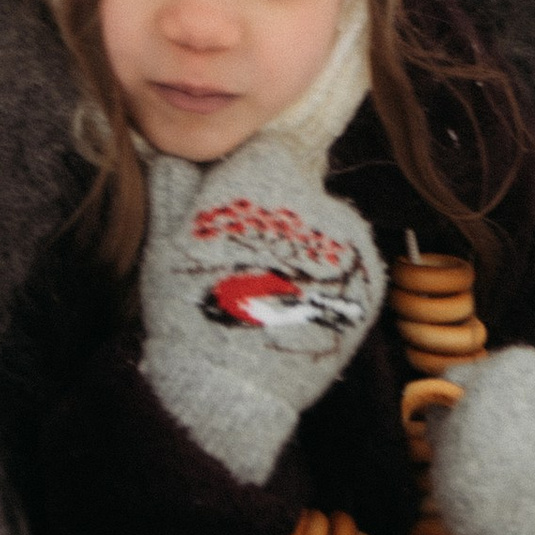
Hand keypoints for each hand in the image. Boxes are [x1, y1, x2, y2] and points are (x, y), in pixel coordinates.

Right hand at [137, 137, 383, 484]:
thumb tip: (181, 156)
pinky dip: (329, 274)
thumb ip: (175, 181)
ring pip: (327, 222)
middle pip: (299, 187)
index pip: (265, 153)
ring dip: (307, 241)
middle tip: (250, 257)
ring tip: (275, 286)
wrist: (232, 382)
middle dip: (278, 211)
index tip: (230, 215)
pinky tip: (299, 301)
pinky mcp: (371, 279)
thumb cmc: (189, 304)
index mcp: (263, 173)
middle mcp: (315, 195)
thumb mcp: (163, 236)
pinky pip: (348, 260)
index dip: (245, 181)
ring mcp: (349, 239)